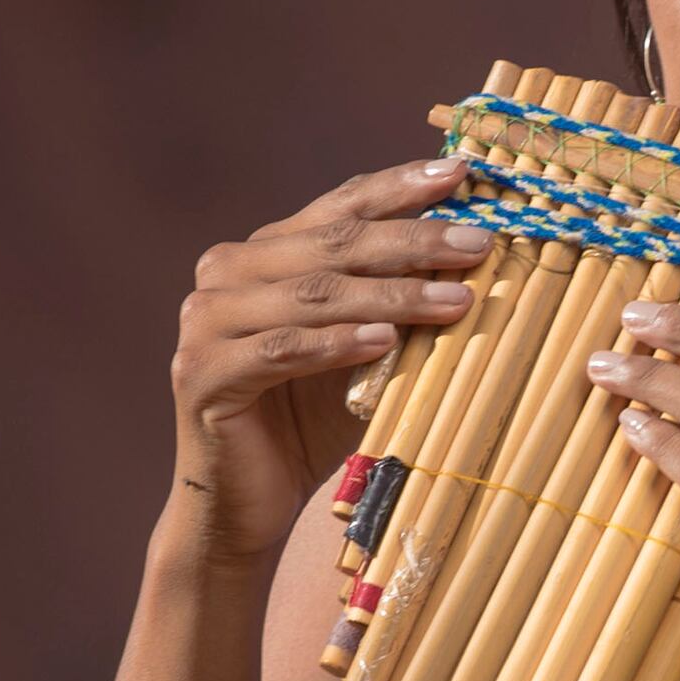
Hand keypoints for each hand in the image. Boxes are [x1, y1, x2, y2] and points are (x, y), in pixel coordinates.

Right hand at [168, 157, 493, 569]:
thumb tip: (476, 250)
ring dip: (392, 295)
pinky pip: (283, 349)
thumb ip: (393, 301)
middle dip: (413, 240)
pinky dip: (338, 344)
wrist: (246, 506)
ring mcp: (205, 321)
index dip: (401, 188)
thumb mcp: (363, 351)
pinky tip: (387, 342)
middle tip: (478, 243)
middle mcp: (225, 272)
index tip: (461, 173)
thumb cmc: (312, 425)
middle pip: (333, 243)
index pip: (339, 206)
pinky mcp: (201, 373)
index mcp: (263, 252)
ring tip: (457, 300)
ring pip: (314, 294)